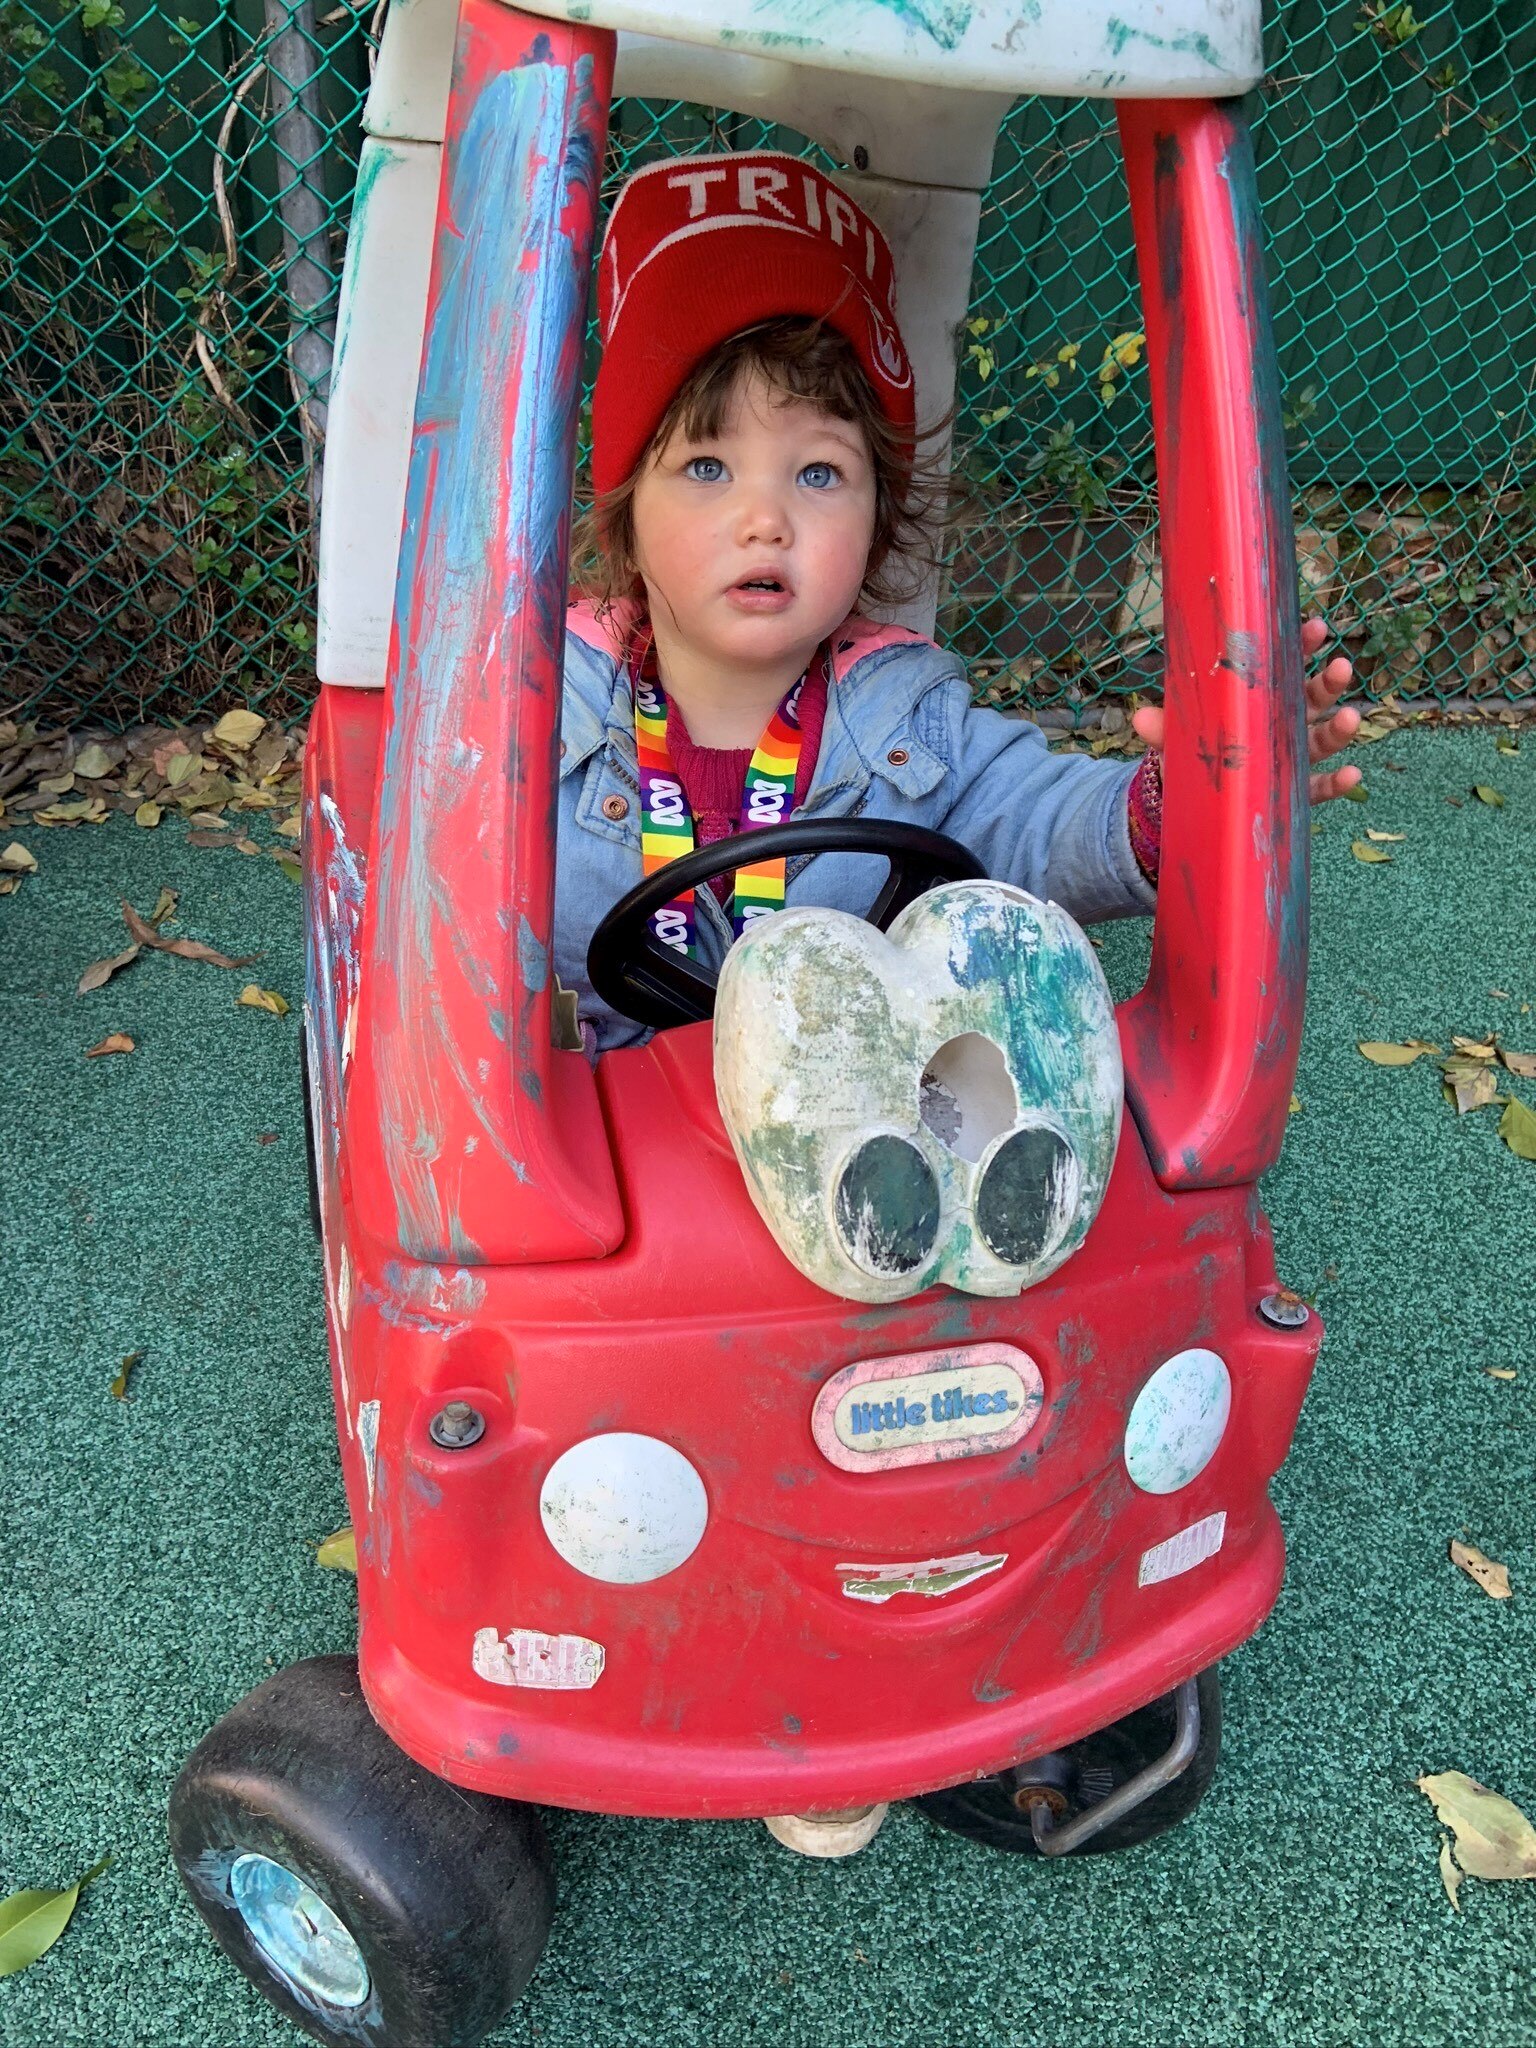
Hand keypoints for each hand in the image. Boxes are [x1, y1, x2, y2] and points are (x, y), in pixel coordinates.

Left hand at [1129, 616, 1361, 802]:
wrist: (1196, 798)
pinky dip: (1338, 783)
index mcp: (1260, 700)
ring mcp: (1294, 757)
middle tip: (1342, 667)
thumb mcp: (1179, 738)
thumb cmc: (1197, 753)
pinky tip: (1353, 775)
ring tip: (1350, 717)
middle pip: (1312, 699)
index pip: (1283, 667)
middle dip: (1329, 683)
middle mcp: (1284, 724)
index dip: (1300, 646)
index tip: (1314, 626)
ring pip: (1323, 739)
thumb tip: (1139, 719)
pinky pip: (1320, 787)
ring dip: (1340, 727)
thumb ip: (1165, 728)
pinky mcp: (1296, 792)